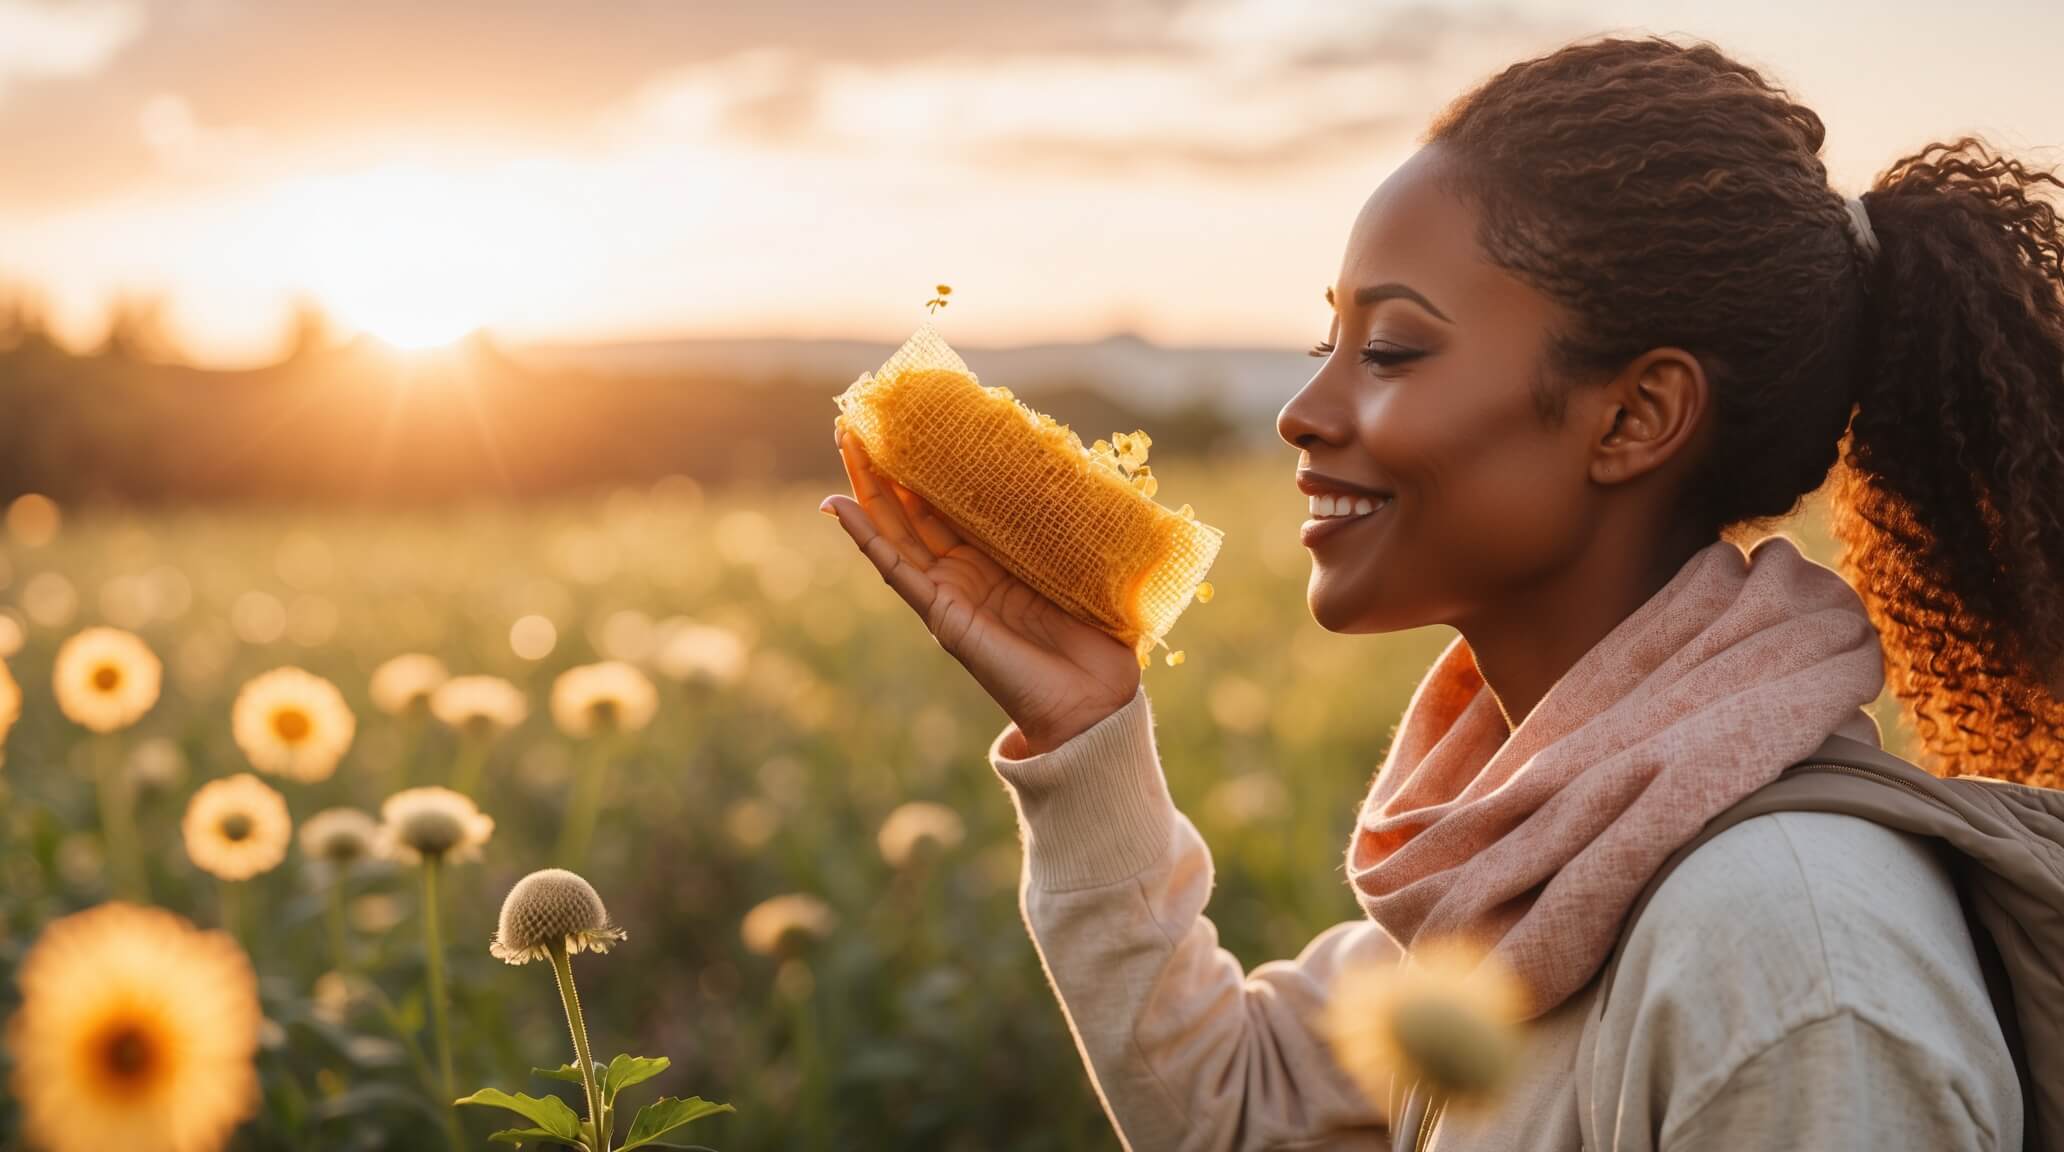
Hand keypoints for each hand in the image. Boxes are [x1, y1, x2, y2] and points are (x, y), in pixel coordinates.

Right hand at [821, 425, 1141, 753]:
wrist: (1093, 700)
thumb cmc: (1096, 637)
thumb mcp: (1078, 564)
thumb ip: (1062, 526)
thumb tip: (1075, 465)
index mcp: (997, 559)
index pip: (952, 503)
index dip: (929, 465)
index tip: (912, 420)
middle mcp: (965, 573)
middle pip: (913, 510)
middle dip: (887, 464)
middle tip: (861, 417)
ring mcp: (948, 594)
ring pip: (895, 531)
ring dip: (867, 486)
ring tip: (846, 439)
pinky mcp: (942, 616)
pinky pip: (895, 570)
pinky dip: (866, 538)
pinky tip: (839, 507)